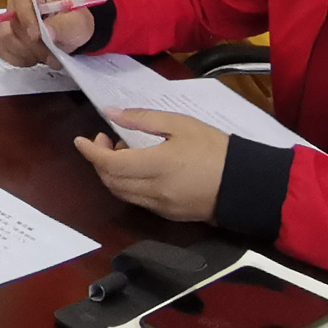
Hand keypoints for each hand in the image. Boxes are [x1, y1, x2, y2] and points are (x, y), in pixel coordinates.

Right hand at [0, 0, 97, 66]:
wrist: (72, 35)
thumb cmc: (74, 23)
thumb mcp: (77, 23)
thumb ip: (63, 26)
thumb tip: (46, 32)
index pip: (20, 2)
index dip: (27, 20)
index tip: (37, 36)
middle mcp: (15, 3)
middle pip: (13, 26)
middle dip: (34, 45)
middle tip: (52, 55)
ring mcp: (8, 21)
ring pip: (7, 40)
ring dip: (28, 53)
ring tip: (47, 56)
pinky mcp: (6, 38)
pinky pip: (4, 51)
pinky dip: (21, 59)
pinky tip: (35, 58)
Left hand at [75, 110, 228, 221]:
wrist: (246, 183)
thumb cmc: (214, 148)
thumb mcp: (180, 124)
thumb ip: (142, 119)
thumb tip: (110, 113)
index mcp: (156, 166)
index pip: (109, 164)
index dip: (90, 152)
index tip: (80, 140)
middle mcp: (154, 191)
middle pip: (110, 181)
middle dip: (99, 161)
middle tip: (106, 140)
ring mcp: (161, 206)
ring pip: (122, 193)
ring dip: (112, 174)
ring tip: (123, 152)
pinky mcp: (169, 215)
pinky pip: (138, 200)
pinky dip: (128, 185)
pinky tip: (138, 168)